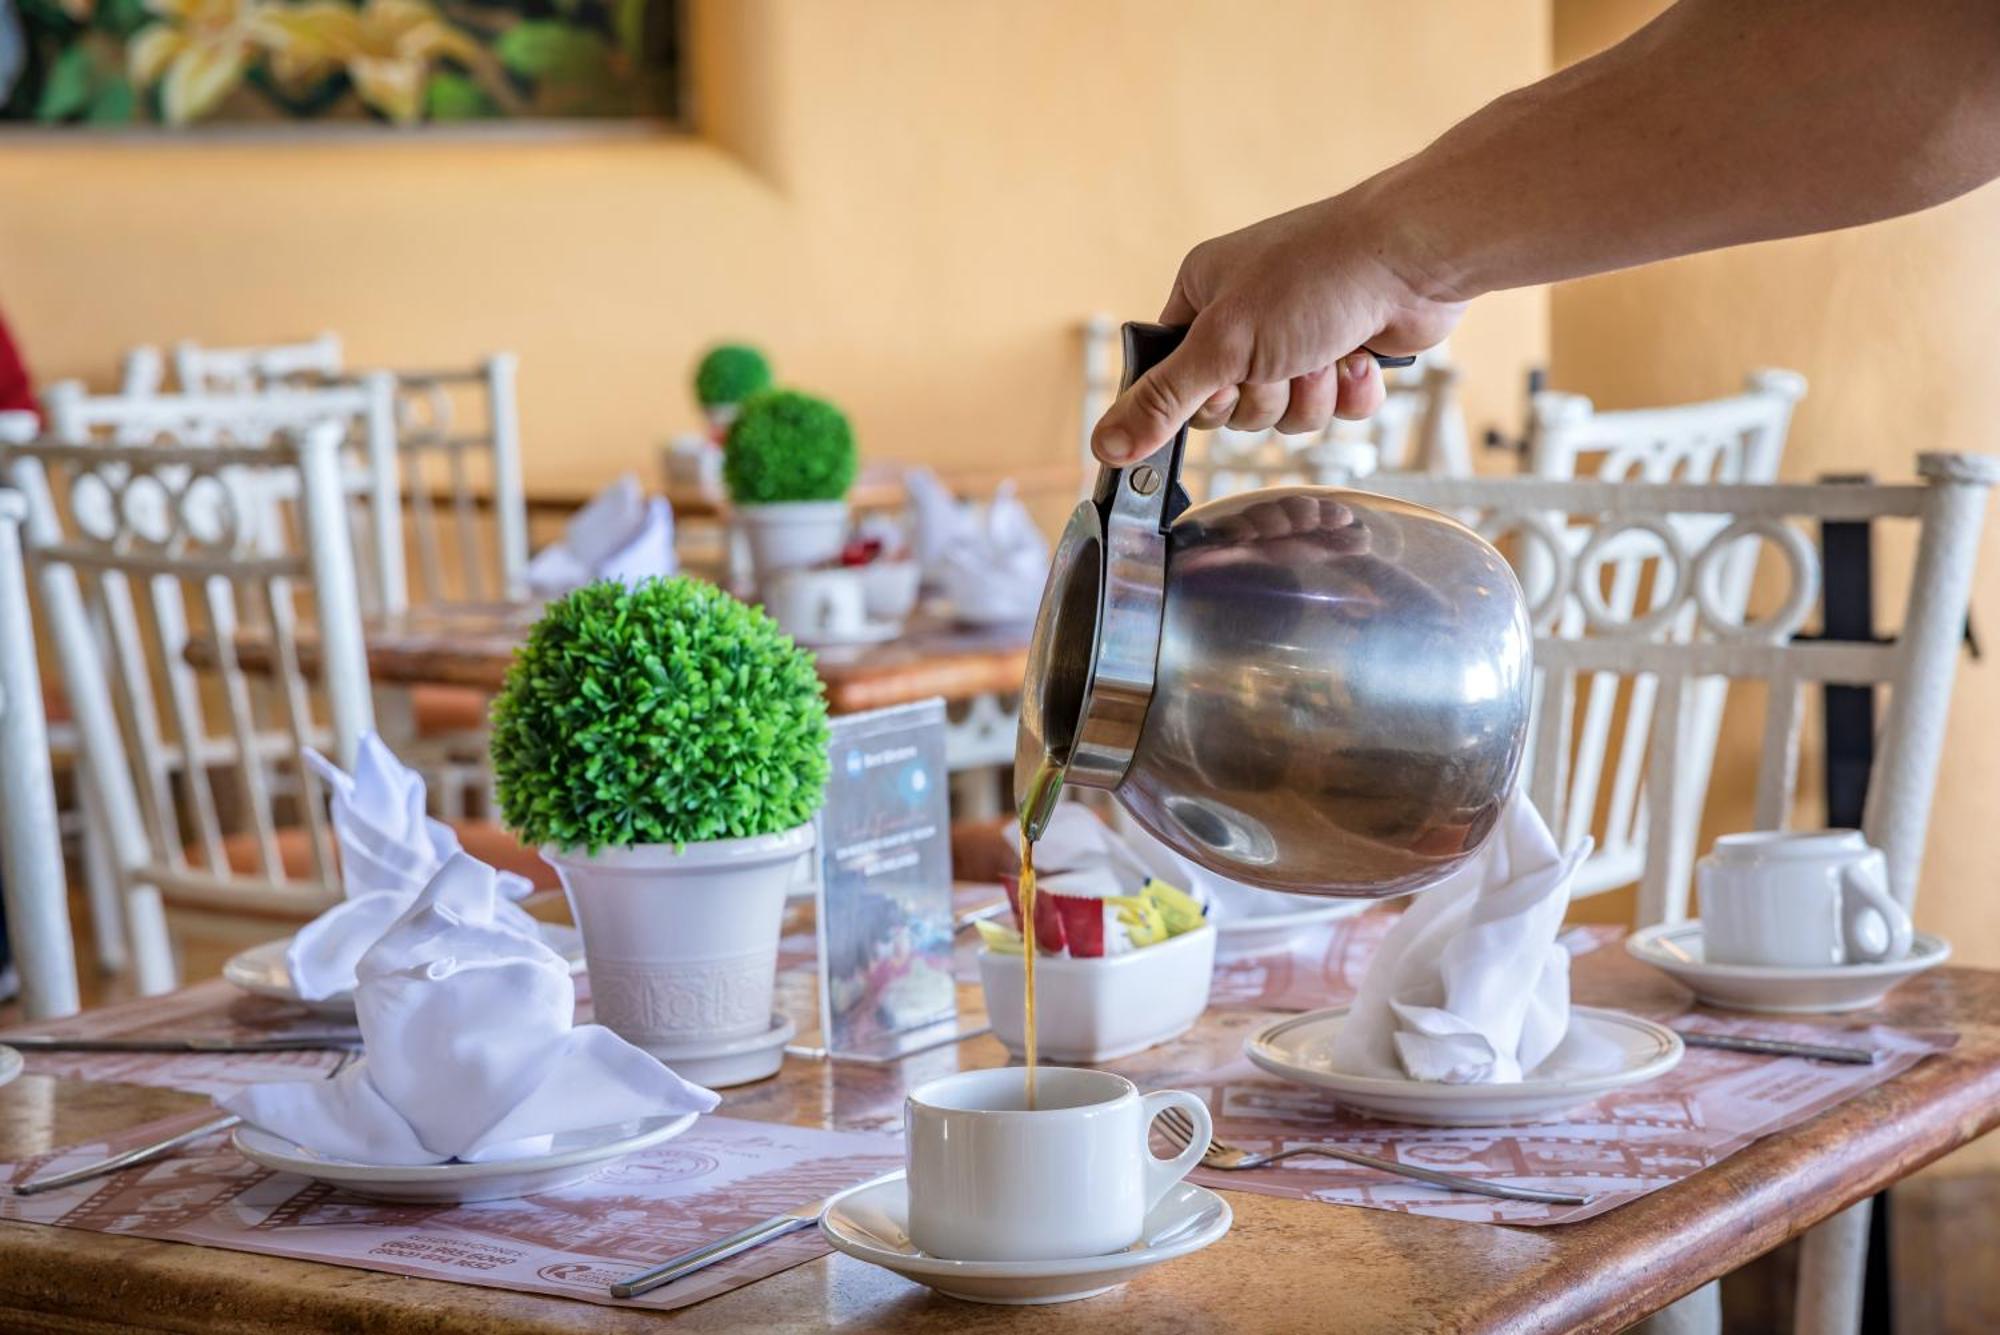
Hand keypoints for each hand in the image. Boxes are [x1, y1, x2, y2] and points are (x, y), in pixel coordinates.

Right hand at [1092, 192, 1463, 464]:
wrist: (1413, 256)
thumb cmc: (1316, 275)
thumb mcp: (1223, 346)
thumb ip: (1163, 401)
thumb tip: (1105, 444)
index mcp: (1204, 295)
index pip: (1175, 379)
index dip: (1202, 396)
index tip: (1223, 382)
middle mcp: (1248, 316)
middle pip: (1233, 406)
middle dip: (1266, 395)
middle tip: (1284, 360)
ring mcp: (1300, 336)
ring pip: (1286, 413)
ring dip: (1311, 393)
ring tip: (1328, 349)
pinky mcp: (1345, 353)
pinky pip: (1334, 408)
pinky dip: (1349, 391)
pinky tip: (1360, 355)